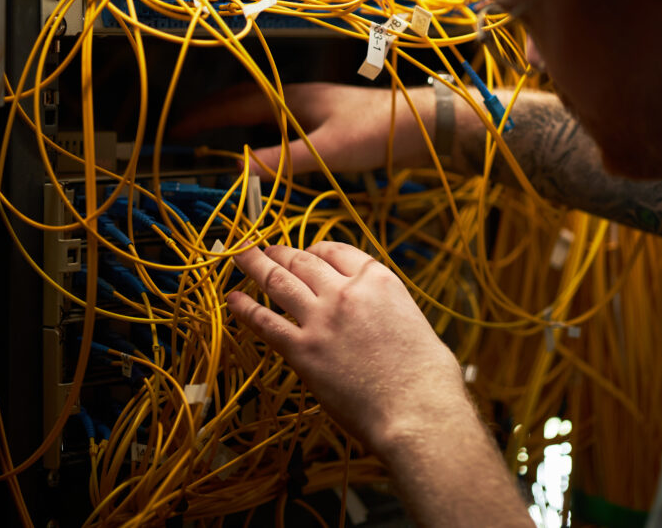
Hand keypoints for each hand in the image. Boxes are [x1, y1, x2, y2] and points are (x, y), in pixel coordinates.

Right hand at [171, 82, 435, 177]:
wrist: (419, 124)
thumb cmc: (375, 132)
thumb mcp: (325, 151)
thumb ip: (282, 161)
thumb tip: (238, 173)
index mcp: (290, 98)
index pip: (233, 105)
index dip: (202, 118)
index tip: (174, 130)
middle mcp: (296, 97)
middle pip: (242, 102)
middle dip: (210, 116)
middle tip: (184, 133)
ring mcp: (310, 107)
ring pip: (259, 112)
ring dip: (233, 123)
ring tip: (210, 141)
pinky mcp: (324, 120)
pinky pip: (277, 123)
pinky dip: (257, 133)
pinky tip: (259, 150)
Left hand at [227, 241, 467, 453]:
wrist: (418, 410)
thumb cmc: (428, 378)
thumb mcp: (414, 323)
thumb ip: (389, 311)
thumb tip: (384, 318)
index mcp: (378, 281)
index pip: (337, 251)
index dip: (316, 249)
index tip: (306, 252)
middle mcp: (346, 292)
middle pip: (304, 261)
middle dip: (281, 253)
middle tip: (267, 250)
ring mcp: (321, 320)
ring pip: (279, 282)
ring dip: (256, 267)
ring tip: (242, 257)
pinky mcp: (302, 351)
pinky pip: (265, 322)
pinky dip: (245, 309)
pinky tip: (233, 299)